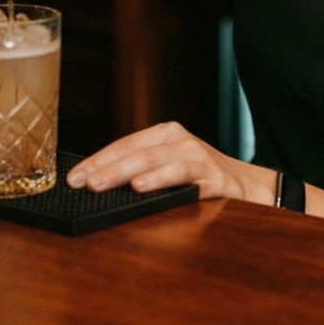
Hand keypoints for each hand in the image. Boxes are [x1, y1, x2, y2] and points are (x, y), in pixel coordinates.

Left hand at [65, 121, 274, 203]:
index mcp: (166, 136)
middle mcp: (180, 141)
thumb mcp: (170, 170)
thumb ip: (141, 172)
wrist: (250, 188)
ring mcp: (197, 156)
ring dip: (123, 173)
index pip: (124, 144)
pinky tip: (141, 188)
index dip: (97, 160)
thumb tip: (98, 188)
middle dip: (104, 167)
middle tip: (81, 182)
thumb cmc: (201, 180)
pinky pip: (181, 177)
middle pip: (135, 151)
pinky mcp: (212, 176)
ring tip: (101, 184)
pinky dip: (158, 181)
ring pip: (154, 160)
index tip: (73, 177)